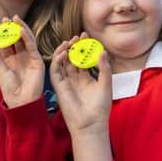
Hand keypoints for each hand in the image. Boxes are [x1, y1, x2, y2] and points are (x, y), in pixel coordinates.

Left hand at [0, 16, 43, 108]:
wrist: (20, 101)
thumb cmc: (9, 89)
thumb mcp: (0, 69)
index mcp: (10, 59)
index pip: (5, 43)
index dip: (0, 33)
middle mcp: (20, 57)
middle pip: (16, 39)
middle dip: (11, 28)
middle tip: (5, 18)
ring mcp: (29, 58)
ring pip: (25, 39)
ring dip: (20, 28)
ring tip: (14, 19)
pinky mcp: (37, 60)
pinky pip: (32, 46)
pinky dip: (27, 37)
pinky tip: (21, 30)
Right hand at [50, 34, 113, 160]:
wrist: (91, 124)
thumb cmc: (100, 108)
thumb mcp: (106, 84)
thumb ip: (104, 68)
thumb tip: (103, 51)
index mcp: (86, 79)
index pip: (83, 59)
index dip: (84, 48)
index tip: (86, 36)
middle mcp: (75, 79)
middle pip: (72, 59)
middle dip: (74, 47)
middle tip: (78, 36)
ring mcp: (66, 82)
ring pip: (62, 63)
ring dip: (64, 51)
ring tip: (70, 42)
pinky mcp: (59, 87)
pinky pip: (55, 71)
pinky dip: (57, 61)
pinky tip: (63, 53)